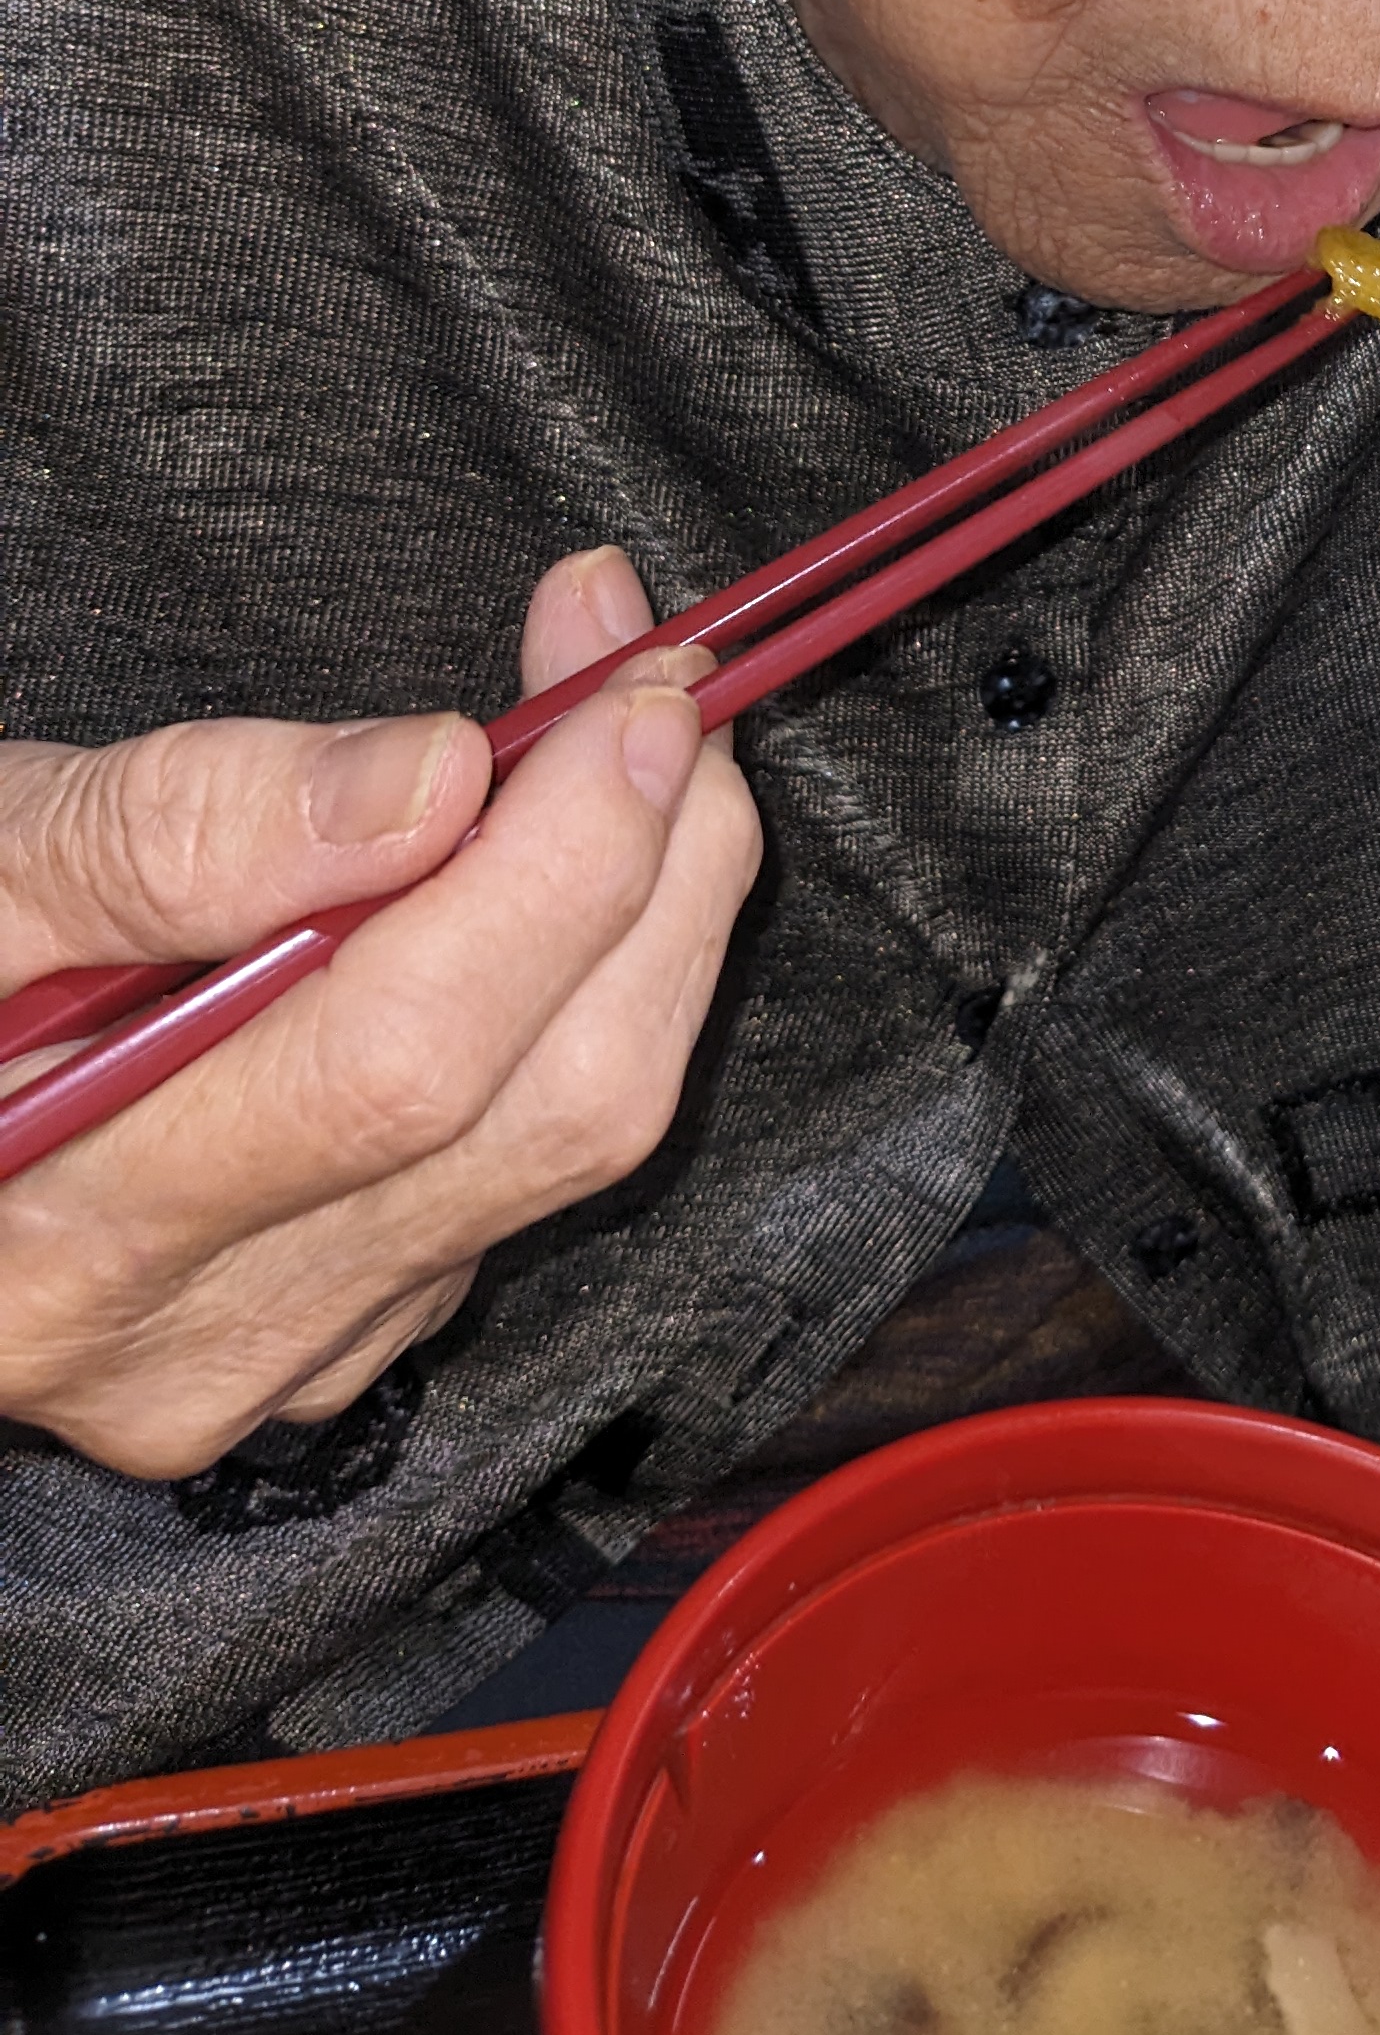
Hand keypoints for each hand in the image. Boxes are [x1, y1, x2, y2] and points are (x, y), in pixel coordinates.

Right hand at [0, 551, 762, 1476]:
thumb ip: (173, 831)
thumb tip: (436, 779)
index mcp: (64, 1231)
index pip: (401, 1058)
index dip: (557, 861)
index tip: (627, 692)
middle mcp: (193, 1337)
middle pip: (543, 1108)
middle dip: (654, 865)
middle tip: (661, 680)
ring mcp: (285, 1354)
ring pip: (576, 1140)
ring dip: (652, 915)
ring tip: (629, 737)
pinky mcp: (349, 1333)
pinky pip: (535, 1167)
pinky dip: (592, 999)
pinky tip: (559, 877)